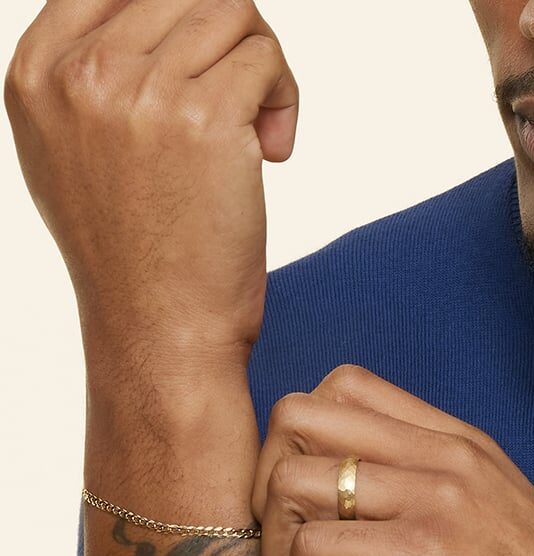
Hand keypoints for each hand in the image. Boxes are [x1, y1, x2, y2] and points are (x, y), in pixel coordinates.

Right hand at [5, 0, 298, 371]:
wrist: (160, 331)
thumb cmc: (133, 256)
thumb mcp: (77, 155)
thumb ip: (95, 77)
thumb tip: (159, 15)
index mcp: (36, 76)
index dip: (177, 18)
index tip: (203, 67)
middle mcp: (80, 75)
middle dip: (226, 41)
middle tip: (239, 107)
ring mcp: (138, 91)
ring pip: (232, 12)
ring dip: (260, 69)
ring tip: (257, 136)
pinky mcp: (202, 118)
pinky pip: (264, 58)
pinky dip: (283, 100)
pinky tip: (271, 155)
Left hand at [251, 364, 533, 555]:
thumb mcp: (464, 540)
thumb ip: (386, 524)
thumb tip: (306, 549)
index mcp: (453, 442)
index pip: (342, 387)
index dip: (300, 442)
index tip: (307, 511)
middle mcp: (441, 453)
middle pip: (296, 413)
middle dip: (265, 482)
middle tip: (290, 550)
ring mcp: (434, 496)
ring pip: (290, 478)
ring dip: (277, 549)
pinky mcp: (426, 552)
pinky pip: (314, 550)